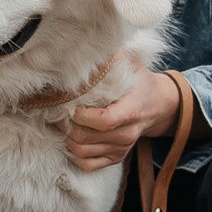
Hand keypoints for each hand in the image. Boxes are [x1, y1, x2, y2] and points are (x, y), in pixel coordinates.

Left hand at [65, 66, 188, 171]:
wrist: (157, 105)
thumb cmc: (139, 81)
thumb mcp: (131, 62)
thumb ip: (110, 56)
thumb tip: (86, 48)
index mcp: (132, 111)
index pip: (103, 120)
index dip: (81, 115)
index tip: (67, 103)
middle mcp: (127, 134)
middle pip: (86, 137)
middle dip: (64, 124)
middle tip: (54, 111)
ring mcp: (121, 148)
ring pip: (82, 152)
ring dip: (65, 138)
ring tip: (59, 122)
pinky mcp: (116, 157)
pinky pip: (87, 164)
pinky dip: (73, 155)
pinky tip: (70, 138)